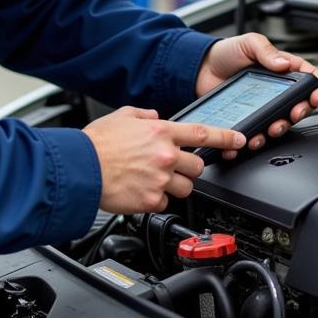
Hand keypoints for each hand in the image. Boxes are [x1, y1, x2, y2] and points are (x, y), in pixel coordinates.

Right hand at [84, 105, 244, 213]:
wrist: (78, 168)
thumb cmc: (95, 144)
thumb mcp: (121, 116)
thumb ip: (143, 115)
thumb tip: (154, 117)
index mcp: (160, 132)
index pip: (202, 134)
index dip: (226, 137)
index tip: (239, 140)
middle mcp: (165, 156)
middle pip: (197, 166)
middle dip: (189, 167)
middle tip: (172, 167)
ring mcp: (160, 180)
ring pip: (186, 188)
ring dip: (175, 185)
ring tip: (152, 180)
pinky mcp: (151, 200)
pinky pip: (166, 202)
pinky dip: (157, 199)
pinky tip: (140, 191)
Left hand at [196, 32, 317, 157]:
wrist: (200, 68)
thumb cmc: (226, 52)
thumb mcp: (249, 43)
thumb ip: (266, 51)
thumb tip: (284, 63)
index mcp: (283, 69)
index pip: (310, 79)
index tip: (315, 97)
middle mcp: (277, 90)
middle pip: (300, 106)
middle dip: (299, 113)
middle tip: (292, 115)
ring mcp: (263, 106)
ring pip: (280, 123)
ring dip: (278, 129)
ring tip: (269, 129)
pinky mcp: (248, 118)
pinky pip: (257, 132)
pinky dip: (255, 139)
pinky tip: (249, 139)